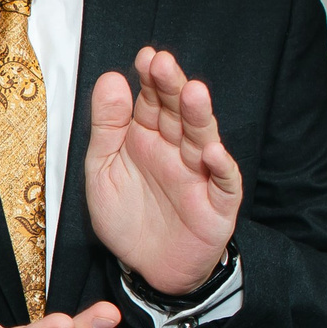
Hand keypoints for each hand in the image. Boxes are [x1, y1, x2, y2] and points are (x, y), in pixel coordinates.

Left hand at [85, 47, 241, 294]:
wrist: (148, 270)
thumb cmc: (126, 218)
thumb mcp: (102, 171)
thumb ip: (106, 128)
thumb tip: (111, 79)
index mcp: (147, 138)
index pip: (152, 101)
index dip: (150, 80)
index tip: (145, 57)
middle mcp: (176, 150)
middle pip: (178, 114)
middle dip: (172, 88)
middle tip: (163, 63)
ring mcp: (199, 175)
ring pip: (202, 139)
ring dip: (199, 117)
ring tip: (194, 93)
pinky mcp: (217, 204)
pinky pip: (224, 182)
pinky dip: (221, 167)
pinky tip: (211, 151)